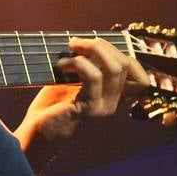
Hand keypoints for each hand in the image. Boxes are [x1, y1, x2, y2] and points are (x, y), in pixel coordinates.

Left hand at [15, 37, 149, 154]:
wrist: (36, 135)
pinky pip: (93, 77)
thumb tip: (87, 40)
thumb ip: (86, 66)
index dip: (125, 55)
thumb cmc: (51, 107)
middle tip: (76, 42)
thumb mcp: (73, 82)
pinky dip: (78, 63)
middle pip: (125, 64)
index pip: (140, 76)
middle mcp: (113, 103)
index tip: (97, 45)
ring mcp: (103, 107)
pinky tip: (61, 65)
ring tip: (70, 48)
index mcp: (112, 97)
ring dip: (91, 49)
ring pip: (114, 68)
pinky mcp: (88, 109)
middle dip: (102, 45)